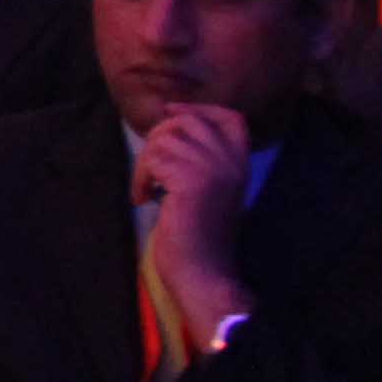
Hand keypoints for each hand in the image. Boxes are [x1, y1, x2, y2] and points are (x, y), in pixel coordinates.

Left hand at [132, 104, 256, 345]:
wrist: (203, 273)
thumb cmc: (197, 235)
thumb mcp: (206, 189)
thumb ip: (199, 158)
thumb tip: (169, 122)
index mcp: (241, 165)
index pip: (231, 118)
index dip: (199, 109)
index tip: (172, 113)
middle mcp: (232, 163)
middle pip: (188, 120)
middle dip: (159, 137)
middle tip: (151, 168)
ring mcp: (213, 170)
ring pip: (164, 138)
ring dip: (145, 162)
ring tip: (147, 189)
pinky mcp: (191, 182)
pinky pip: (152, 160)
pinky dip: (140, 178)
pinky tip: (144, 198)